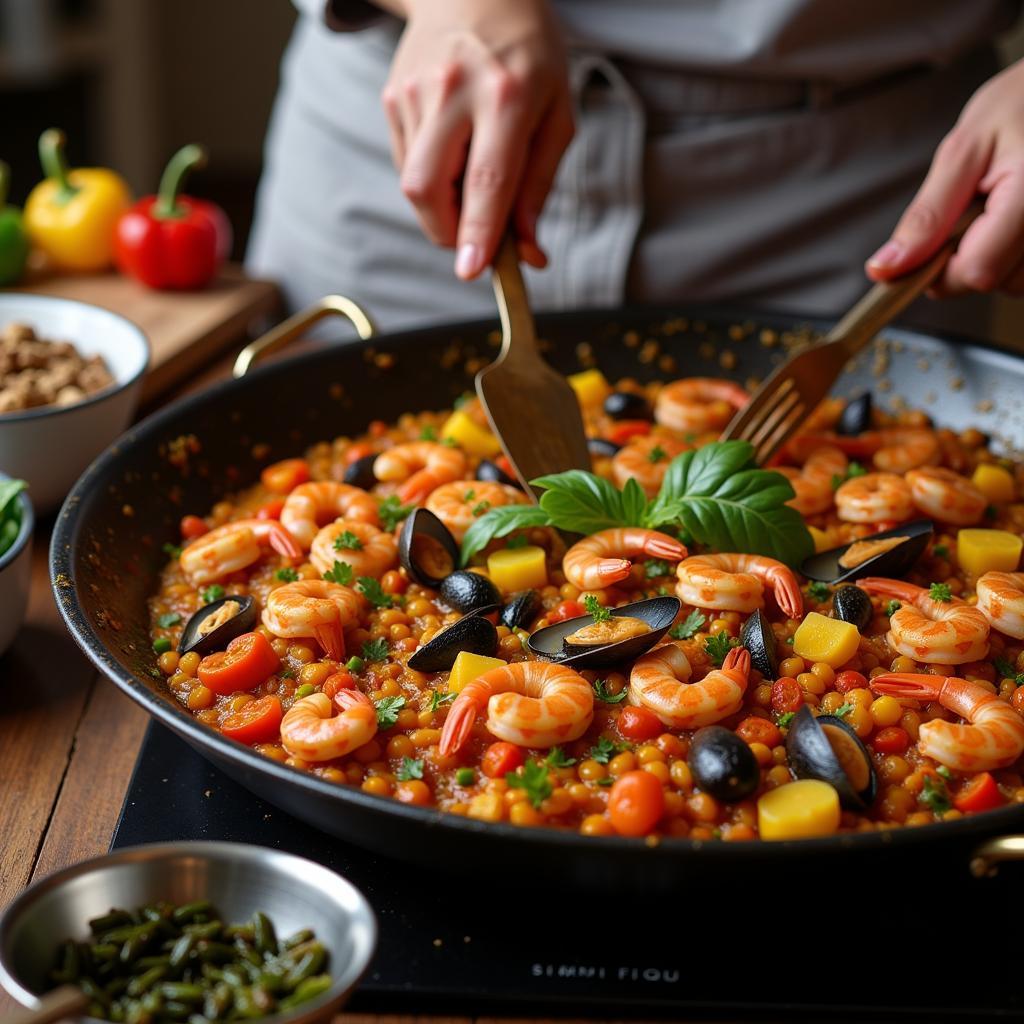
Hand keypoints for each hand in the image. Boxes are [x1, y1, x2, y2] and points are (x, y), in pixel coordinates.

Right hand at [380, 0, 572, 278]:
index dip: (478, 233)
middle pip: (427, 188)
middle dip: (447, 231)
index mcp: (506, 94)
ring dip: (442, 204)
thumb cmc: (529, 54)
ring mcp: (414, 91)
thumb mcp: (557, 114)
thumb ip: (540, 187)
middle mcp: (453, 90)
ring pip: (413, 183)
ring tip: (470, 170)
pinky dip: (430, 177)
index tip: (472, 271)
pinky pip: (405, 163)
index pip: (487, 180)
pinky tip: (452, 145)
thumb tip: (528, 251)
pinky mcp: (392, 96)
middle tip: (474, 238)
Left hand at [866, 59, 1023, 295]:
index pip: (977, 271)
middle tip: (973, 211)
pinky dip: (1014, 256)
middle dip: (968, 261)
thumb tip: (886, 269)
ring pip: (1015, 284)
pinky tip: (1013, 221)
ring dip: (994, 258)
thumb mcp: (963, 150)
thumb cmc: (1020, 104)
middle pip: (997, 283)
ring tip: (998, 209)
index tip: (932, 246)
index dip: (941, 270)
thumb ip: (927, 216)